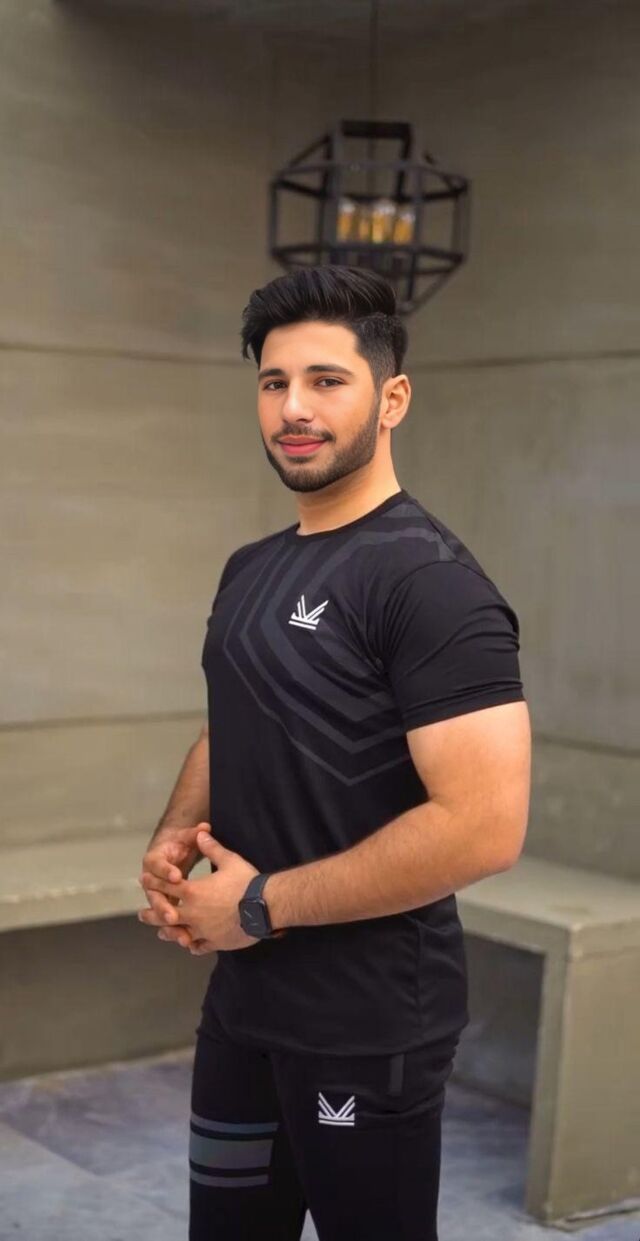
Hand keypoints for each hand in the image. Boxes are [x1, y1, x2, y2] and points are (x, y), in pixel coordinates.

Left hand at [138, 829, 261, 951]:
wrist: (265, 907)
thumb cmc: (247, 882)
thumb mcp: (229, 860)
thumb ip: (212, 848)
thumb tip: (200, 833)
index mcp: (193, 891)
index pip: (168, 886)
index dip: (155, 882)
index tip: (144, 881)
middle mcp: (193, 913)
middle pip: (165, 914)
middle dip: (152, 913)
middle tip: (142, 914)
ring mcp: (203, 930)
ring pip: (179, 934)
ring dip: (168, 932)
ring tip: (161, 933)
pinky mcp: (215, 942)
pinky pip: (199, 946)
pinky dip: (192, 945)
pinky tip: (190, 945)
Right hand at [139, 822, 208, 949]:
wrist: (174, 852)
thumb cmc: (180, 843)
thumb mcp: (187, 837)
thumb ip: (195, 834)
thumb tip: (205, 828)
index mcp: (154, 860)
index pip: (156, 865)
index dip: (164, 871)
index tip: (176, 875)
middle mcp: (152, 881)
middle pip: (154, 895)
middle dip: (163, 906)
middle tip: (173, 915)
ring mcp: (159, 896)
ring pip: (160, 913)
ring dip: (170, 925)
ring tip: (182, 937)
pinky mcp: (169, 907)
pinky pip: (170, 921)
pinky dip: (178, 931)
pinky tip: (189, 942)